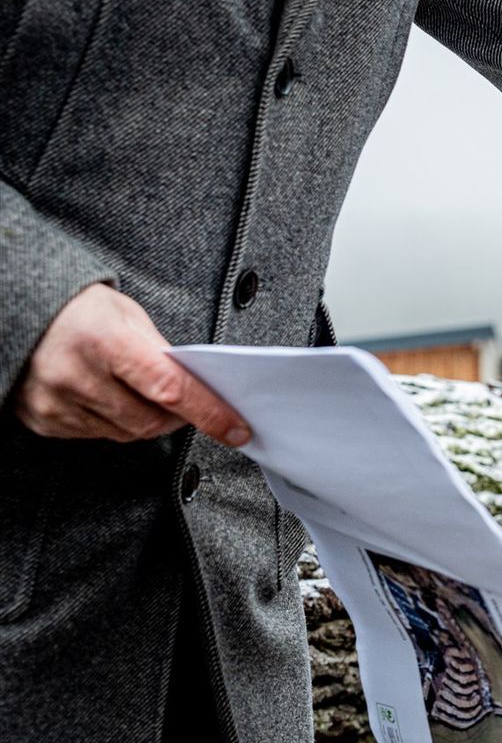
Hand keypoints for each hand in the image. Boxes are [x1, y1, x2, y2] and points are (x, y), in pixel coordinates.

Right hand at [12, 282, 249, 445]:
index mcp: (103, 341)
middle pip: (151, 420)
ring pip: (126, 433)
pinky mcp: (41, 420)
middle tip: (182, 401)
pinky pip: (97, 435)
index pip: (170, 389)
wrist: (11, 309)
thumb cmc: (76, 307)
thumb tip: (197, 388)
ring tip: (135, 390)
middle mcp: (74, 376)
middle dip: (177, 416)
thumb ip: (161, 353)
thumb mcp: (125, 315)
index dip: (210, 413)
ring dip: (145, 420)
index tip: (238, 430)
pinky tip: (105, 395)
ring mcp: (54, 403)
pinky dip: (114, 421)